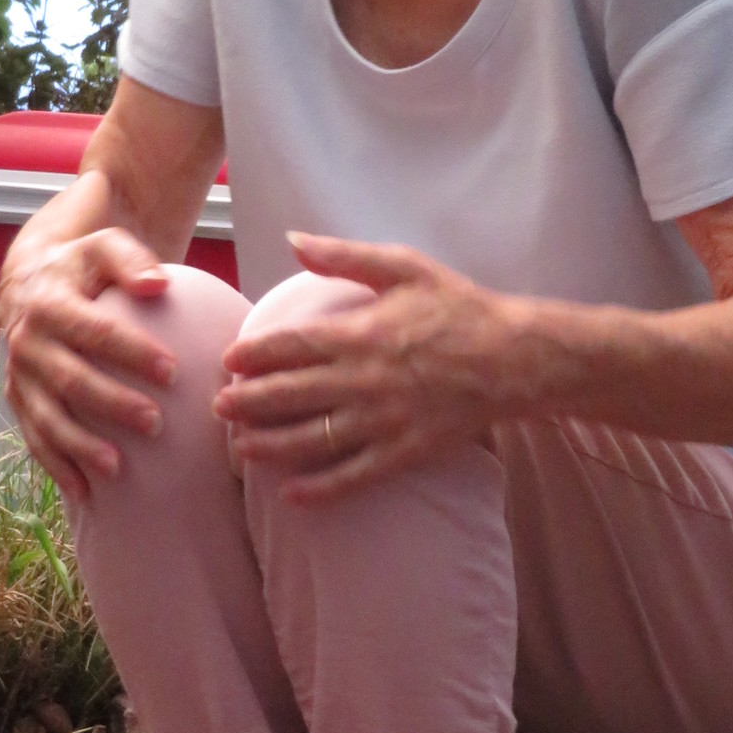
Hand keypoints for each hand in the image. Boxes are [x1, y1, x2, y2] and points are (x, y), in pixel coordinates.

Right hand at [0, 226, 178, 499]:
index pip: (95, 331)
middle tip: (156, 424)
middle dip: (111, 404)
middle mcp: (26, 342)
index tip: (174, 371)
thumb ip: (131, 260)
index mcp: (48, 302)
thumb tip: (158, 284)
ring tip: (117, 469)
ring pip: (47, 417)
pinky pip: (34, 438)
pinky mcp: (18, 401)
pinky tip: (85, 491)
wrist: (30, 281)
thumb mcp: (104, 246)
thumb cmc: (83, 267)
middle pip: (71, 380)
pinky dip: (56, 465)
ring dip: (80, 446)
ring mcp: (19, 376)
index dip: (132, 352)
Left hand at [213, 234, 522, 500]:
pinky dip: (320, 488)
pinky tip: (291, 494)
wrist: (515, 357)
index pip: (290, 345)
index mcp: (359, 333)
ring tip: (240, 448)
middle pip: (289, 394)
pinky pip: (354, 475)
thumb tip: (293, 239)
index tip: (228, 360)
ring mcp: (382, 420)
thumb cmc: (459, 307)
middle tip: (218, 408)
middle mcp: (363, 380)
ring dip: (270, 445)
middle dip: (247, 402)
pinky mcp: (403, 451)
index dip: (253, 354)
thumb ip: (344, 255)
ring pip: (312, 439)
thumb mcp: (404, 266)